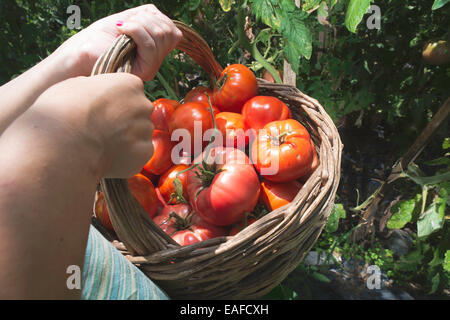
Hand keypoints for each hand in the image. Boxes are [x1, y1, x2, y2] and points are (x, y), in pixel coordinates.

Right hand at [21, 73, 153, 177]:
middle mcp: (142, 105)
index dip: (117, 100)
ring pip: (140, 133)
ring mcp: (145, 130)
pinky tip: (108, 157)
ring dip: (127, 138)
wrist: (63, 148)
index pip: (132, 89)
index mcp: (129, 83)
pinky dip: (128, 157)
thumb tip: (96, 92)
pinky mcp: (143, 154)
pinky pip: (139, 153)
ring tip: (102, 144)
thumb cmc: (62, 114)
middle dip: (125, 119)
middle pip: (139, 112)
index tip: (103, 109)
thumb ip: (94, 87)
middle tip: (103, 128)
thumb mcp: (74, 86)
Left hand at [55, 4, 181, 80]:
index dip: (157, 18)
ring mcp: (150, 68)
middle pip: (169, 33)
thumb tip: (157, 14)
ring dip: (140, 24)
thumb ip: (144, 16)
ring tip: (122, 27)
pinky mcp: (142, 72)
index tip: (133, 19)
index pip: (173, 32)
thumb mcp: (126, 21)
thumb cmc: (97, 38)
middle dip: (147, 20)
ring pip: (161, 37)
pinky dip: (136, 30)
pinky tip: (121, 30)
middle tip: (125, 24)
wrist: (80, 54)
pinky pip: (151, 47)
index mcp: (153, 50)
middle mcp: (155, 61)